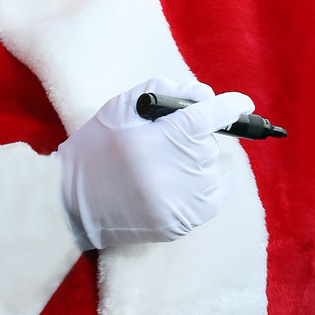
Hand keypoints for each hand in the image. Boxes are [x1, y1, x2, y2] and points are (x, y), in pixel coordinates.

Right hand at [57, 77, 252, 250]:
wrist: (71, 202)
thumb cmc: (95, 148)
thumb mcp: (120, 107)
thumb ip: (163, 90)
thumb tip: (203, 95)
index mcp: (159, 138)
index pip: (208, 116)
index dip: (230, 106)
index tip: (243, 102)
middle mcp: (174, 172)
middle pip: (208, 143)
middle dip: (195, 135)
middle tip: (168, 139)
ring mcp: (180, 202)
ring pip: (212, 170)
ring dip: (198, 161)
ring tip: (167, 164)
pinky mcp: (181, 224)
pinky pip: (214, 197)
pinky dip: (208, 185)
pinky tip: (185, 180)